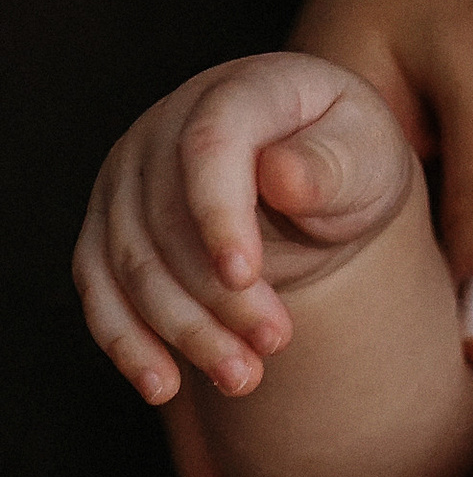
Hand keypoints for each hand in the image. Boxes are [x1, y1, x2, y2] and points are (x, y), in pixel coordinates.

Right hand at [73, 52, 414, 409]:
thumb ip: (333, 164)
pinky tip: (163, 384)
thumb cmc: (350, 160)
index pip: (210, 144)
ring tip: (244, 377)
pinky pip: (100, 286)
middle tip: (275, 344)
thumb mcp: (368, 156)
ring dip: (182, 329)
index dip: (218, 211)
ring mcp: (129, 175)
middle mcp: (167, 125)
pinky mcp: (112, 224)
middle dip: (218, 295)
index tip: (246, 275)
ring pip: (131, 262)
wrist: (318, 179)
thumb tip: (282, 176)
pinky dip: (126, 340)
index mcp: (240, 91)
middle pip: (167, 219)